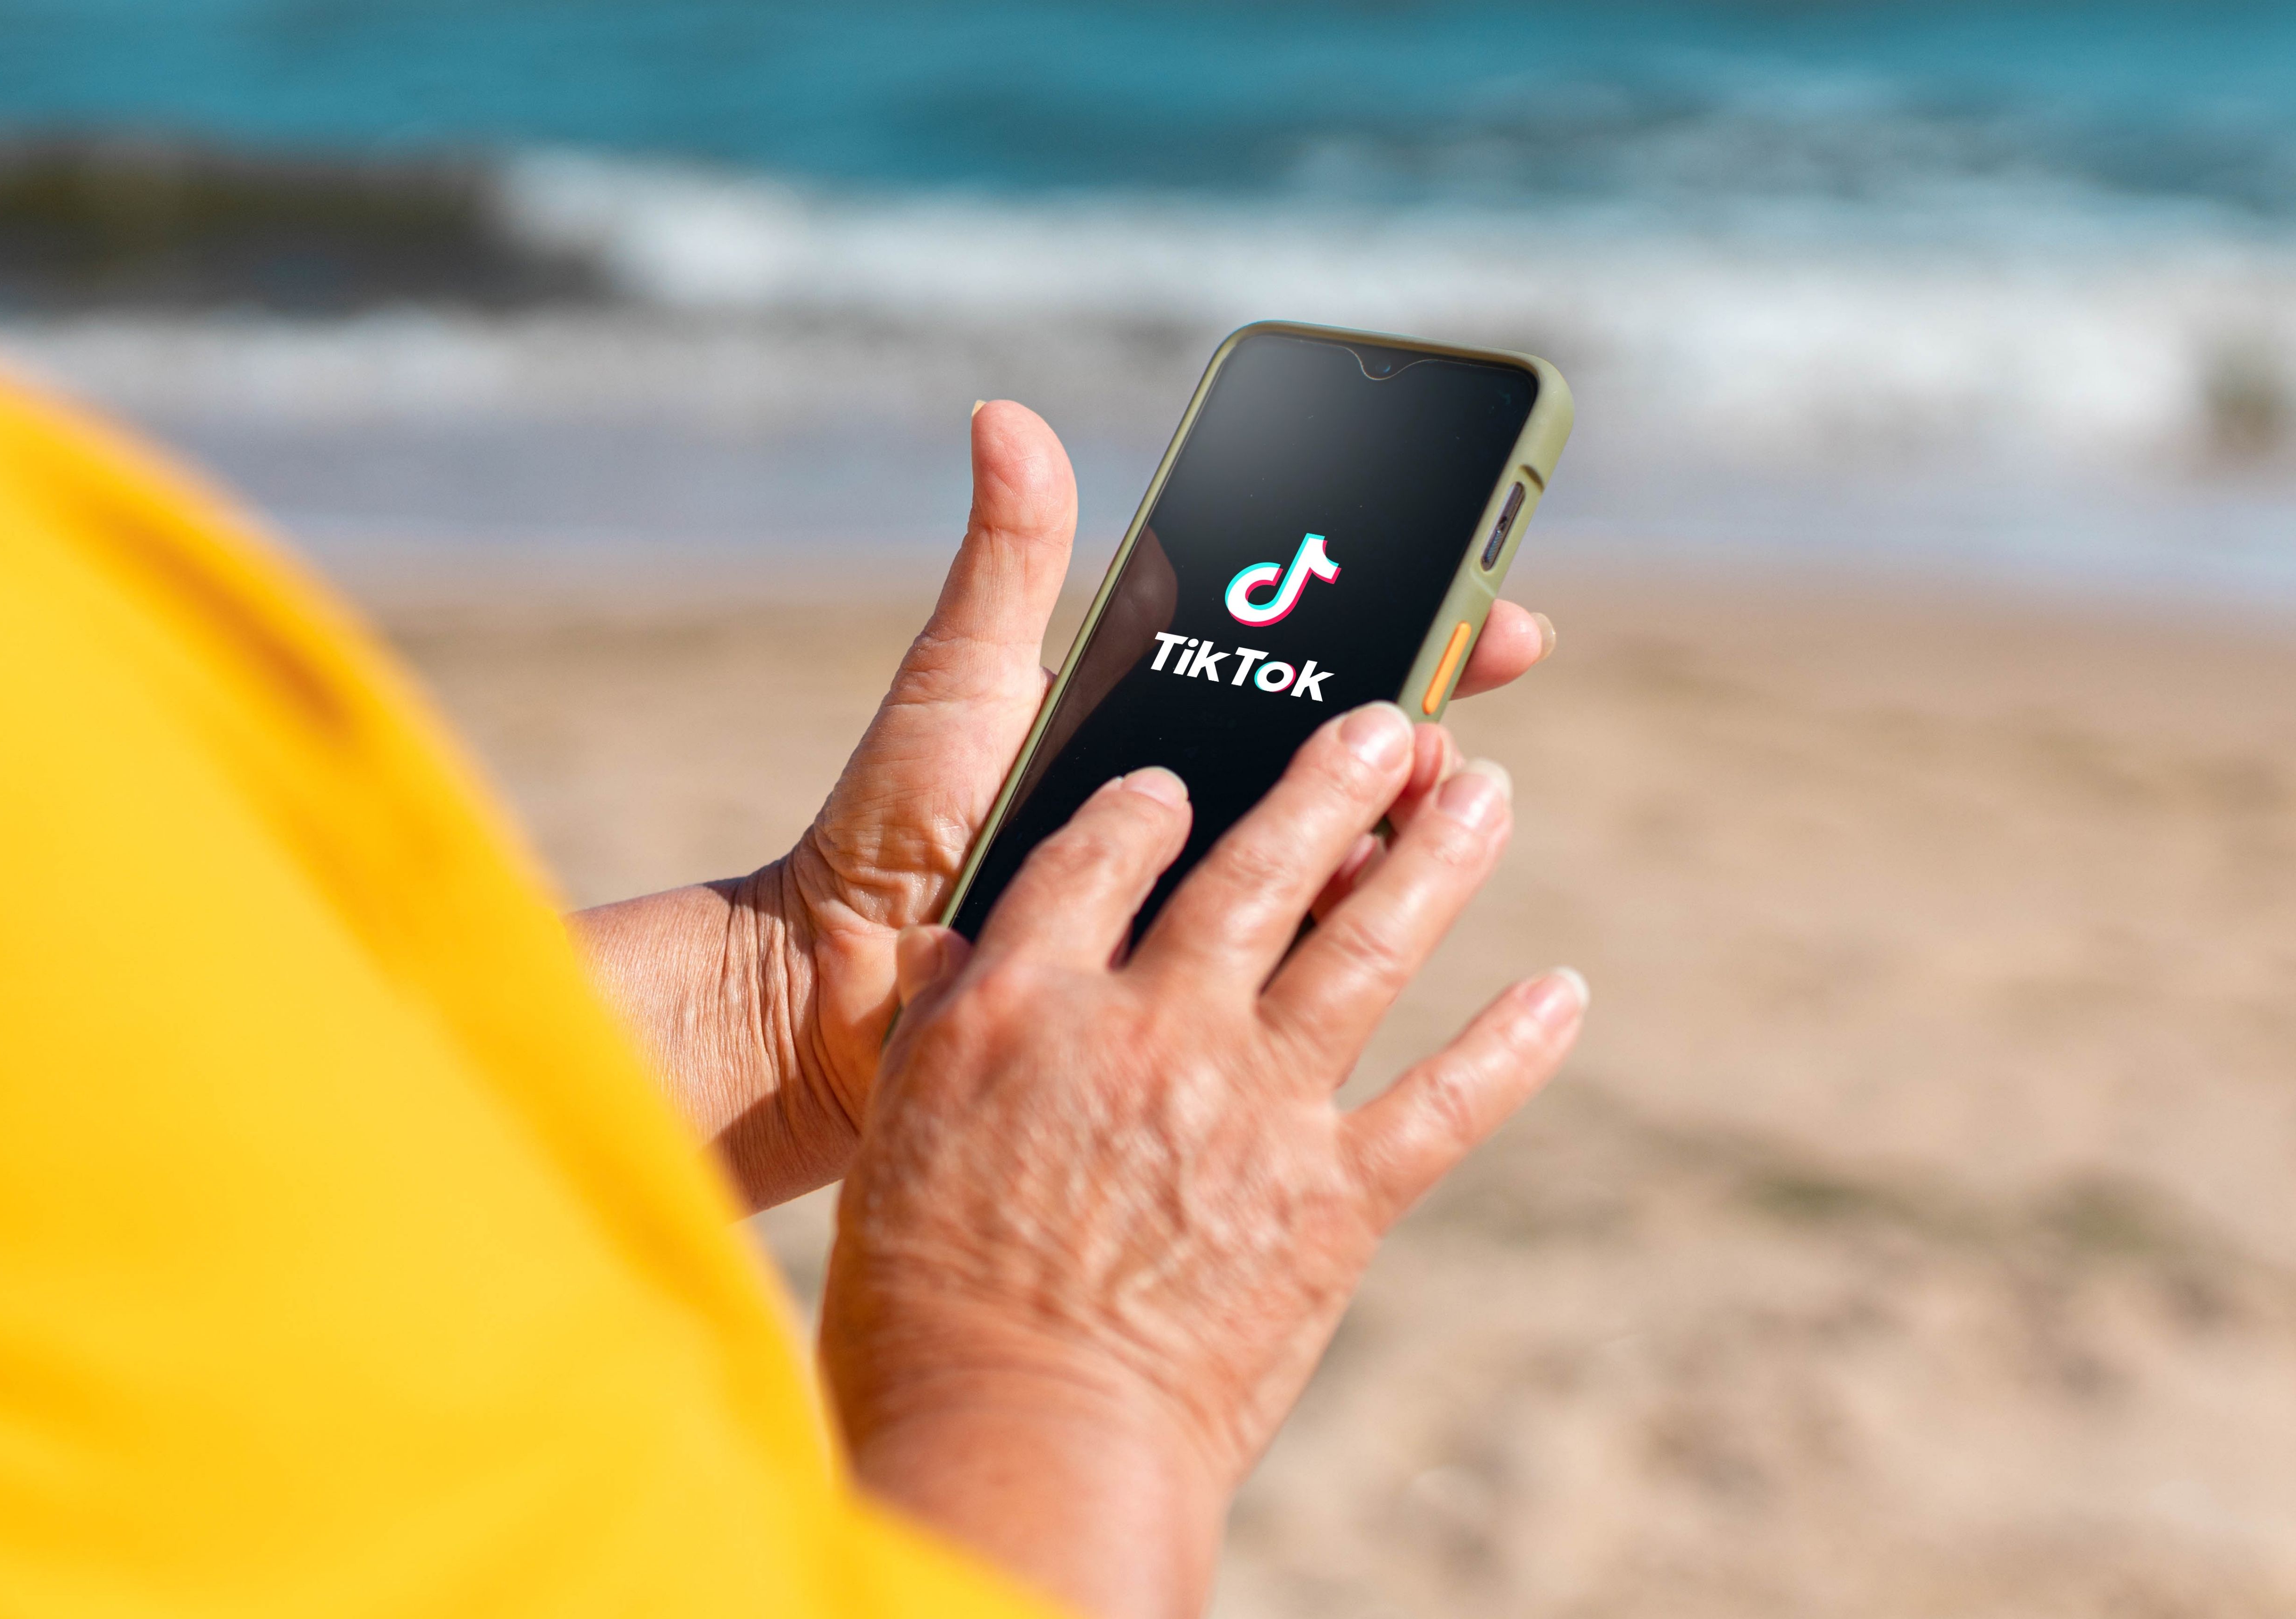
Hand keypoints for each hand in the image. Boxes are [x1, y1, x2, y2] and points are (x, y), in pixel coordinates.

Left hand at [573, 403, 1558, 1209]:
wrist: (831, 977)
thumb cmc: (890, 824)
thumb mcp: (961, 680)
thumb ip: (1012, 560)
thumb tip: (1005, 416)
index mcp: (1160, 724)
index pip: (1308, 662)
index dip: (1409, 622)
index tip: (1485, 593)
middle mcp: (1195, 807)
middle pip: (1343, 751)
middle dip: (1423, 715)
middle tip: (1446, 700)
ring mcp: (1197, 897)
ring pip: (1334, 846)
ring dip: (1401, 812)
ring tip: (1432, 776)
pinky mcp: (1186, 984)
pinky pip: (1288, 951)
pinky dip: (1344, 913)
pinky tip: (1375, 881)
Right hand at [821, 703, 1584, 1618]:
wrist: (1025, 1442)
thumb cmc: (927, 1308)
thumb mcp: (902, 1138)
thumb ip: (944, 1035)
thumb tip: (958, 956)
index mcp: (1026, 1006)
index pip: (1095, 857)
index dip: (1145, 805)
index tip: (1178, 779)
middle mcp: (1149, 1028)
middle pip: (1253, 871)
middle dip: (1328, 786)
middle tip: (1388, 726)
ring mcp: (1252, 1107)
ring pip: (1366, 947)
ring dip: (1435, 862)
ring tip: (1484, 796)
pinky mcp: (1335, 1198)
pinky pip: (1444, 1102)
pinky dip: (1510, 1045)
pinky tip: (1560, 993)